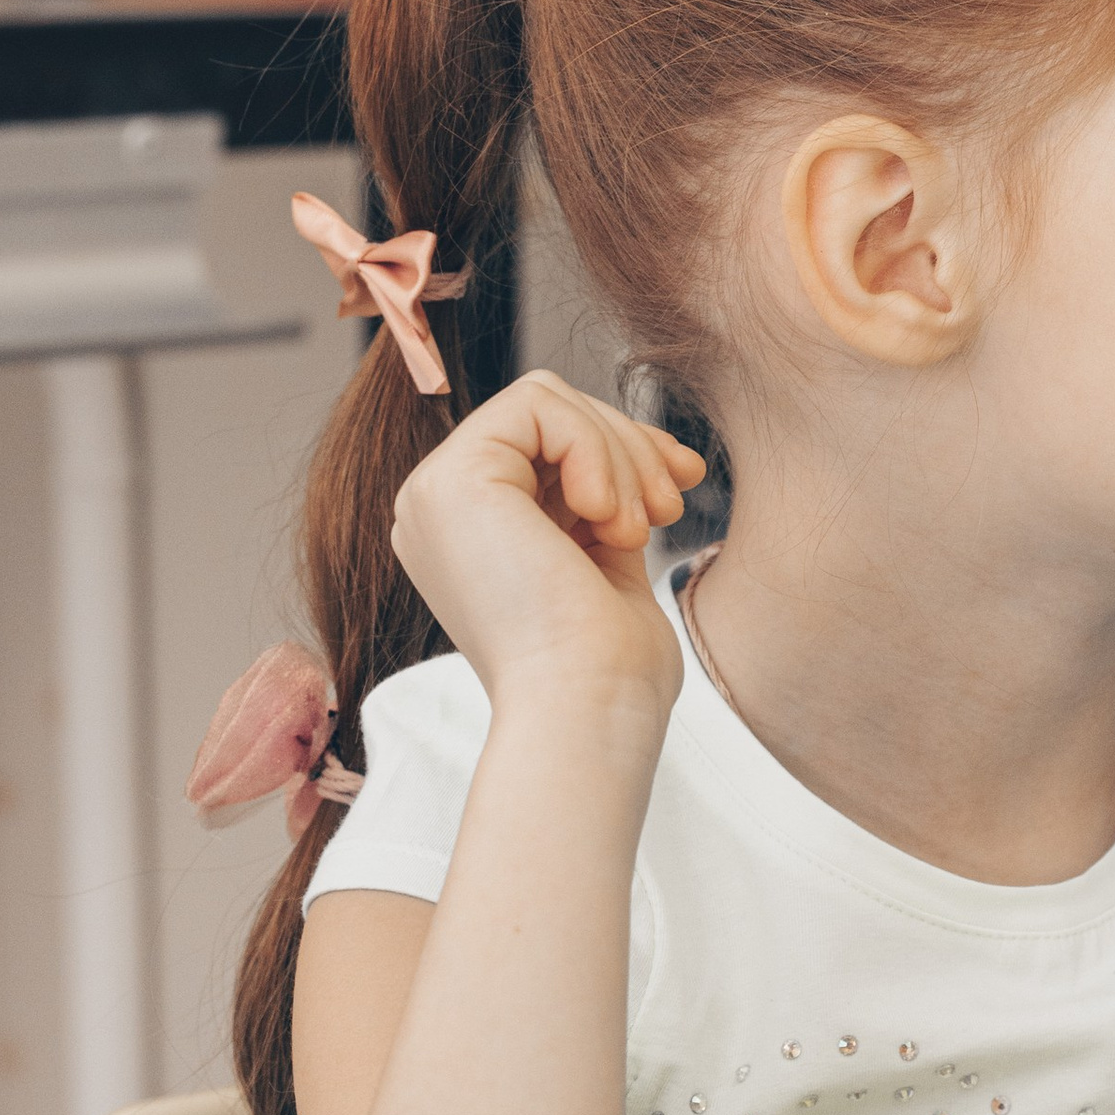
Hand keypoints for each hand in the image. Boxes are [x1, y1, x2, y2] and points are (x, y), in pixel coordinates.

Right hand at [389, 371, 705, 707]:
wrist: (589, 713)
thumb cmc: (610, 669)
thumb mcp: (606, 562)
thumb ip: (600, 503)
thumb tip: (638, 451)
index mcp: (471, 534)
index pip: (547, 444)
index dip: (625, 450)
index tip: (681, 487)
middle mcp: (439, 512)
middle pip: (548, 414)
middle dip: (630, 446)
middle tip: (668, 509)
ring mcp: (434, 495)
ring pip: (548, 401)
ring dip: (620, 454)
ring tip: (639, 527)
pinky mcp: (449, 480)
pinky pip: (538, 403)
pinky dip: (596, 447)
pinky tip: (607, 517)